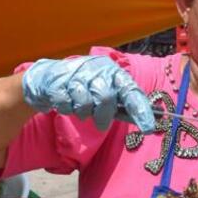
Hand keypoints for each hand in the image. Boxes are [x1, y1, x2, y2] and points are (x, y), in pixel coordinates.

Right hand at [22, 56, 154, 132]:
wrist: (48, 77)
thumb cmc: (84, 87)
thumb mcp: (104, 90)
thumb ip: (120, 104)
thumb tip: (143, 121)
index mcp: (112, 71)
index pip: (130, 90)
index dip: (140, 109)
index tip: (148, 128)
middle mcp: (96, 69)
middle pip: (105, 98)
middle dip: (103, 116)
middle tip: (100, 124)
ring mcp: (75, 74)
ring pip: (85, 103)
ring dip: (83, 113)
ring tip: (79, 108)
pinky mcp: (57, 82)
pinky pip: (65, 104)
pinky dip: (66, 109)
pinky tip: (65, 103)